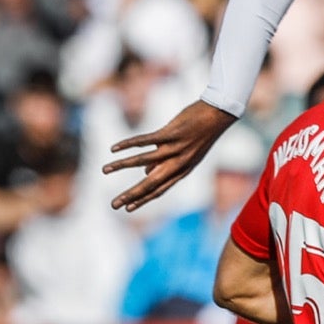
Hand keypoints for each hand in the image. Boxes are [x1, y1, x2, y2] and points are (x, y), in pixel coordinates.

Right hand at [105, 99, 235, 211]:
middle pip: (152, 183)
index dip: (143, 200)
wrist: (218, 115)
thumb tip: (146, 173)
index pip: (160, 190)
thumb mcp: (187, 153)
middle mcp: (179, 163)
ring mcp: (176, 148)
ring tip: (105, 170)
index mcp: (183, 170)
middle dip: (131, 195)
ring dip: (122, 166)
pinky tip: (114, 149)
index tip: (127, 208)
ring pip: (144, 161)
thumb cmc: (200, 133)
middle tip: (113, 204)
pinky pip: (146, 141)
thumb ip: (166, 164)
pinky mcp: (172, 133)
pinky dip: (128, 145)